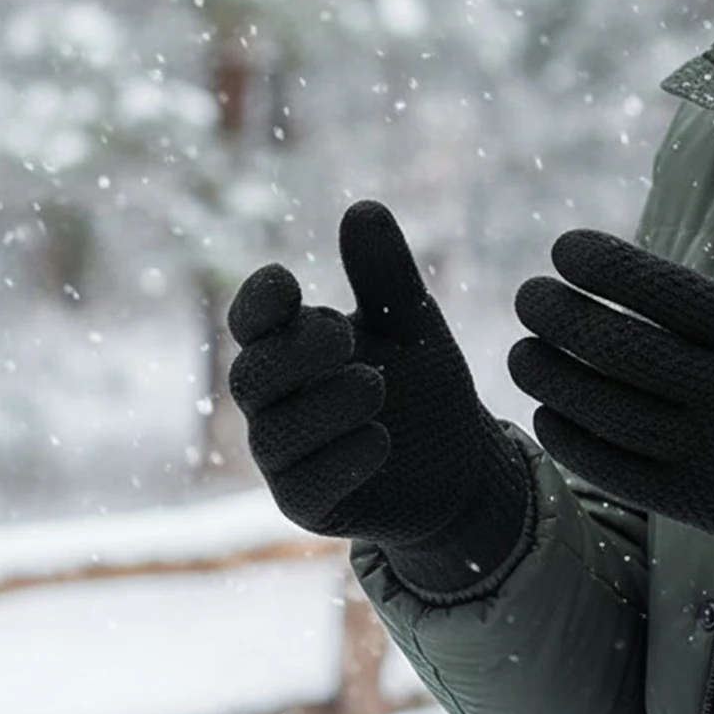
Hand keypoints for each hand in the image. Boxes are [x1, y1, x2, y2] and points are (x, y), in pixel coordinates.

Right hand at [229, 201, 525, 563]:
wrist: (463, 463)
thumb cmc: (422, 384)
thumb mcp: (412, 323)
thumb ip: (385, 274)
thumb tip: (363, 207)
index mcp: (292, 347)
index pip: (251, 322)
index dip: (258, 303)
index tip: (288, 284)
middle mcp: (275, 403)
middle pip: (251, 375)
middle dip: (295, 353)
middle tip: (346, 337)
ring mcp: (286, 458)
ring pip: (275, 432)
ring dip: (326, 404)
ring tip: (376, 386)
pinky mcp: (308, 506)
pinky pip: (306, 485)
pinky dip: (342, 458)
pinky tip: (381, 440)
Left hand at [509, 181, 713, 627]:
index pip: (666, 293)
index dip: (606, 265)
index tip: (563, 247)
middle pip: (622, 348)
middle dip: (561, 316)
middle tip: (526, 295)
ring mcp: (709, 454)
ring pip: (607, 410)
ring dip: (552, 377)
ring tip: (520, 352)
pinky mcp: (693, 503)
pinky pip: (615, 469)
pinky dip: (570, 440)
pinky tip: (546, 412)